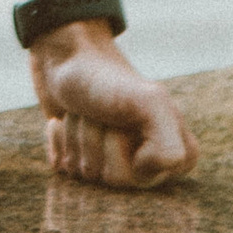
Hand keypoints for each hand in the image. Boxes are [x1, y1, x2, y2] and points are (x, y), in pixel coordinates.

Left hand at [29, 28, 197, 186]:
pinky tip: (64, 121)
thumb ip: (169, 145)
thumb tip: (144, 176)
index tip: (130, 124)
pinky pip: (64, 170)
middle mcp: (144, 160)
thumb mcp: (149, 102)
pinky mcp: (79, 156)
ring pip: (85, 174)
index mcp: (172, 151)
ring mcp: (109, 159)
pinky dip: (59, 142)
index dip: (131, 153)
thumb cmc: (109, 78)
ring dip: (77, 138)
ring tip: (85, 112)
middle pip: (113, 180)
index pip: (146, 180)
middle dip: (98, 142)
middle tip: (102, 113)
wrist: (66, 53)